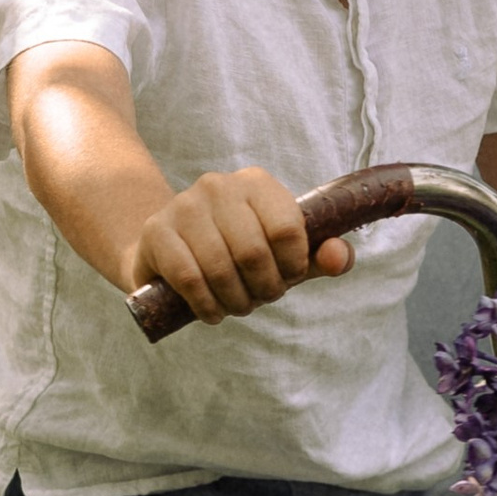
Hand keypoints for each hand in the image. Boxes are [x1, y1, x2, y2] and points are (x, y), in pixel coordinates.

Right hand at [125, 170, 352, 320]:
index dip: (292, 266)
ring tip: (237, 306)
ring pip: (221, 267)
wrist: (168, 252)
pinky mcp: (157, 232)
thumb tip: (338, 257)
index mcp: (257, 184)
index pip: (288, 228)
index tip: (286, 278)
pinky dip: (207, 305)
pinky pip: (189, 278)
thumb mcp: (282, 255)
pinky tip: (212, 312)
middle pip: (253, 252)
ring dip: (235, 301)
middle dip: (263, 289)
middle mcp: (219, 185)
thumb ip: (318, 257)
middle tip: (260, 298)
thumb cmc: (235, 254)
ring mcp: (184, 205)